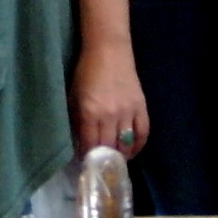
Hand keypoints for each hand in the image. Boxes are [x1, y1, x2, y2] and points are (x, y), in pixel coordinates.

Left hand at [72, 44, 150, 165]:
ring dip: (121, 155)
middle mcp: (109, 115)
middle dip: (104, 160)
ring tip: (116, 161)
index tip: (87, 163)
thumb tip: (80, 142)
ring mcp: (128, 112)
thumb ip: (77, 119)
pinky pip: (143, 133)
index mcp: (89, 112)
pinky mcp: (141, 107)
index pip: (90, 144)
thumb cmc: (86, 72)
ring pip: (126, 144)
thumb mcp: (74, 96)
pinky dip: (138, 146)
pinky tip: (132, 152)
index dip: (88, 157)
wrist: (109, 51)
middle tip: (101, 165)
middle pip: (108, 147)